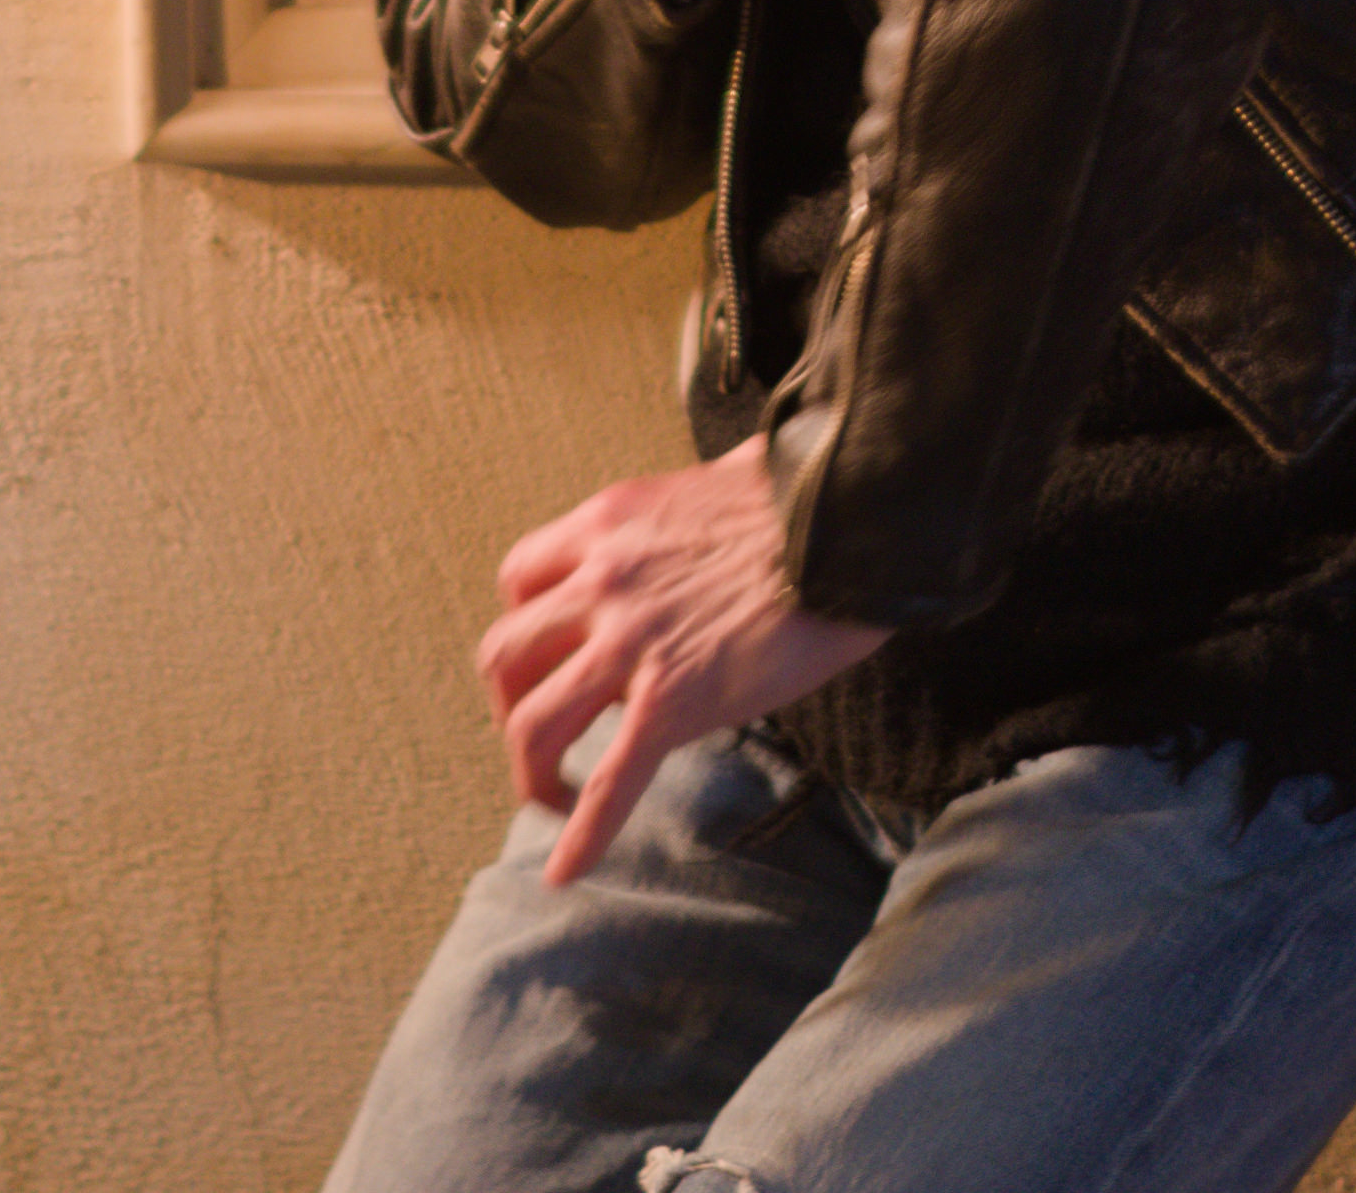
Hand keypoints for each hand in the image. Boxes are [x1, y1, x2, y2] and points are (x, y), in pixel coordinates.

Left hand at [475, 446, 889, 882]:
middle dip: (511, 704)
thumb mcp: (711, 483)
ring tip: (549, 798)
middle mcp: (600, 581)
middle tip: (543, 732)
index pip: (520, 579)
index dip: (527, 626)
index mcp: (606, 525)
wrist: (850, 523)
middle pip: (504, 656)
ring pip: (532, 721)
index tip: (551, 658)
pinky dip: (582, 835)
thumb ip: (679, 519)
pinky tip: (567, 872)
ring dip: (529, 769)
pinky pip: (610, 781)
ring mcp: (629, 644)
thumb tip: (707, 521)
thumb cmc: (802, 499)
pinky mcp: (673, 700)